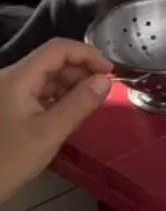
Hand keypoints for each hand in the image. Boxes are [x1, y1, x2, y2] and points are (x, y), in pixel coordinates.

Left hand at [0, 41, 113, 204]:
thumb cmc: (9, 161)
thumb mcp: (50, 133)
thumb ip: (80, 104)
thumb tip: (105, 81)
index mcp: (17, 77)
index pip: (57, 49)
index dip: (87, 54)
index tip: (110, 72)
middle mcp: (10, 78)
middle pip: (51, 60)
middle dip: (80, 71)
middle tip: (102, 92)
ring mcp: (7, 92)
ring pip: (46, 76)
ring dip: (71, 86)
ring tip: (89, 105)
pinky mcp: (8, 106)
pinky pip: (38, 92)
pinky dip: (58, 98)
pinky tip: (70, 113)